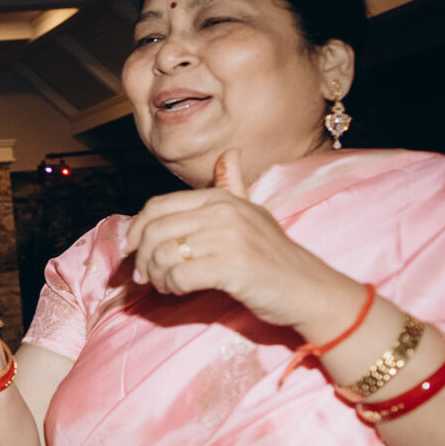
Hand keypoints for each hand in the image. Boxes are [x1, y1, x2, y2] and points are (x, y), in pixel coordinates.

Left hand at [122, 149, 353, 334]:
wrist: (310, 290)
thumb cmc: (275, 258)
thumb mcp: (254, 214)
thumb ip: (233, 186)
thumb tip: (229, 154)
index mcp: (222, 198)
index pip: (158, 206)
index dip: (136, 230)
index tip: (133, 251)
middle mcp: (224, 212)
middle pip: (154, 231)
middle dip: (141, 258)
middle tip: (145, 277)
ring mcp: (229, 238)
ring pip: (162, 255)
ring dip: (156, 276)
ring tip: (166, 285)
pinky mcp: (232, 267)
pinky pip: (178, 276)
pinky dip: (171, 287)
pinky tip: (179, 291)